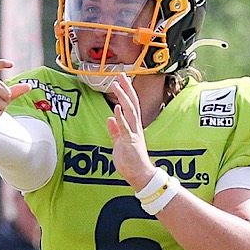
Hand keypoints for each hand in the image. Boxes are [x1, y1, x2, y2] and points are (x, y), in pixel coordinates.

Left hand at [102, 72, 156, 189]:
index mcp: (133, 126)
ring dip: (123, 97)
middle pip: (132, 103)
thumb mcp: (119, 142)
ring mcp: (133, 133)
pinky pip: (125, 127)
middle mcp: (135, 126)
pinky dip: (120, 117)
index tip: (122, 80)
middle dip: (127, 89)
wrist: (140, 174)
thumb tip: (109, 118)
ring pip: (130, 111)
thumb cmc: (130, 160)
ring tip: (117, 85)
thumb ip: (114, 130)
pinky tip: (115, 108)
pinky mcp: (129, 141)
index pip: (130, 105)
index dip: (126, 92)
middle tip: (122, 75)